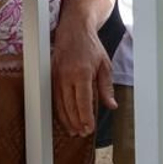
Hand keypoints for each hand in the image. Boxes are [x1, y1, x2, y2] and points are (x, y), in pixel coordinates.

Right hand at [52, 14, 116, 135]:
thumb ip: (106, 87)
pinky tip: (64, 120)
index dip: (86, 117)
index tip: (89, 128)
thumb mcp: (104, 65)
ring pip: (59, 104)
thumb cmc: (91, 47)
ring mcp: (56, 76)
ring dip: (66, 120)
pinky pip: (53, 98)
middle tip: (83, 134)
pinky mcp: (50, 77)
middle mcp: (66, 75)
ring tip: (74, 131)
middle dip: (76, 122)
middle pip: (69, 106)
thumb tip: (111, 106)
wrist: (73, 29)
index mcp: (82, 72)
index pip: (83, 100)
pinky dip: (58, 111)